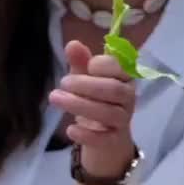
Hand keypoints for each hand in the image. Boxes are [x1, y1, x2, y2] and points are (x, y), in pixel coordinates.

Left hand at [48, 40, 137, 177]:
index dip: (101, 65)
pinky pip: (105, 139)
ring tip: (55, 98)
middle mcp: (128, 97)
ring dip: (80, 106)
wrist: (104, 135)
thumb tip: (72, 44)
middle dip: (85, 85)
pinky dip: (87, 135)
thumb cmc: (95, 99)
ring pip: (108, 113)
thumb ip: (80, 62)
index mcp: (124, 77)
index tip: (85, 66)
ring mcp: (123, 120)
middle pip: (113, 90)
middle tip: (62, 82)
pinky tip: (70, 130)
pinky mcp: (115, 140)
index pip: (119, 67)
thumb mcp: (85, 77)